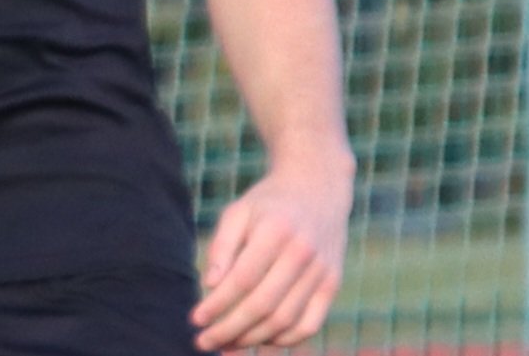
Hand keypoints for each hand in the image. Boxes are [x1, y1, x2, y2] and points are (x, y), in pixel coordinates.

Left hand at [191, 162, 348, 349]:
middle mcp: (303, 253)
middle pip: (263, 305)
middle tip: (204, 342)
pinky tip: (261, 342)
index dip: (217, 305)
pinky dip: (285, 340)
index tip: (195, 320)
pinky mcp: (332, 283)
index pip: (242, 280)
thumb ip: (222, 247)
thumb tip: (209, 286)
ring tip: (227, 346)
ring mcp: (322, 271)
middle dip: (229, 330)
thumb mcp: (238, 212)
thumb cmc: (268, 203)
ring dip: (253, 340)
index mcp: (276, 231)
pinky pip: (311, 324)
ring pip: (286, 320)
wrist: (318, 189)